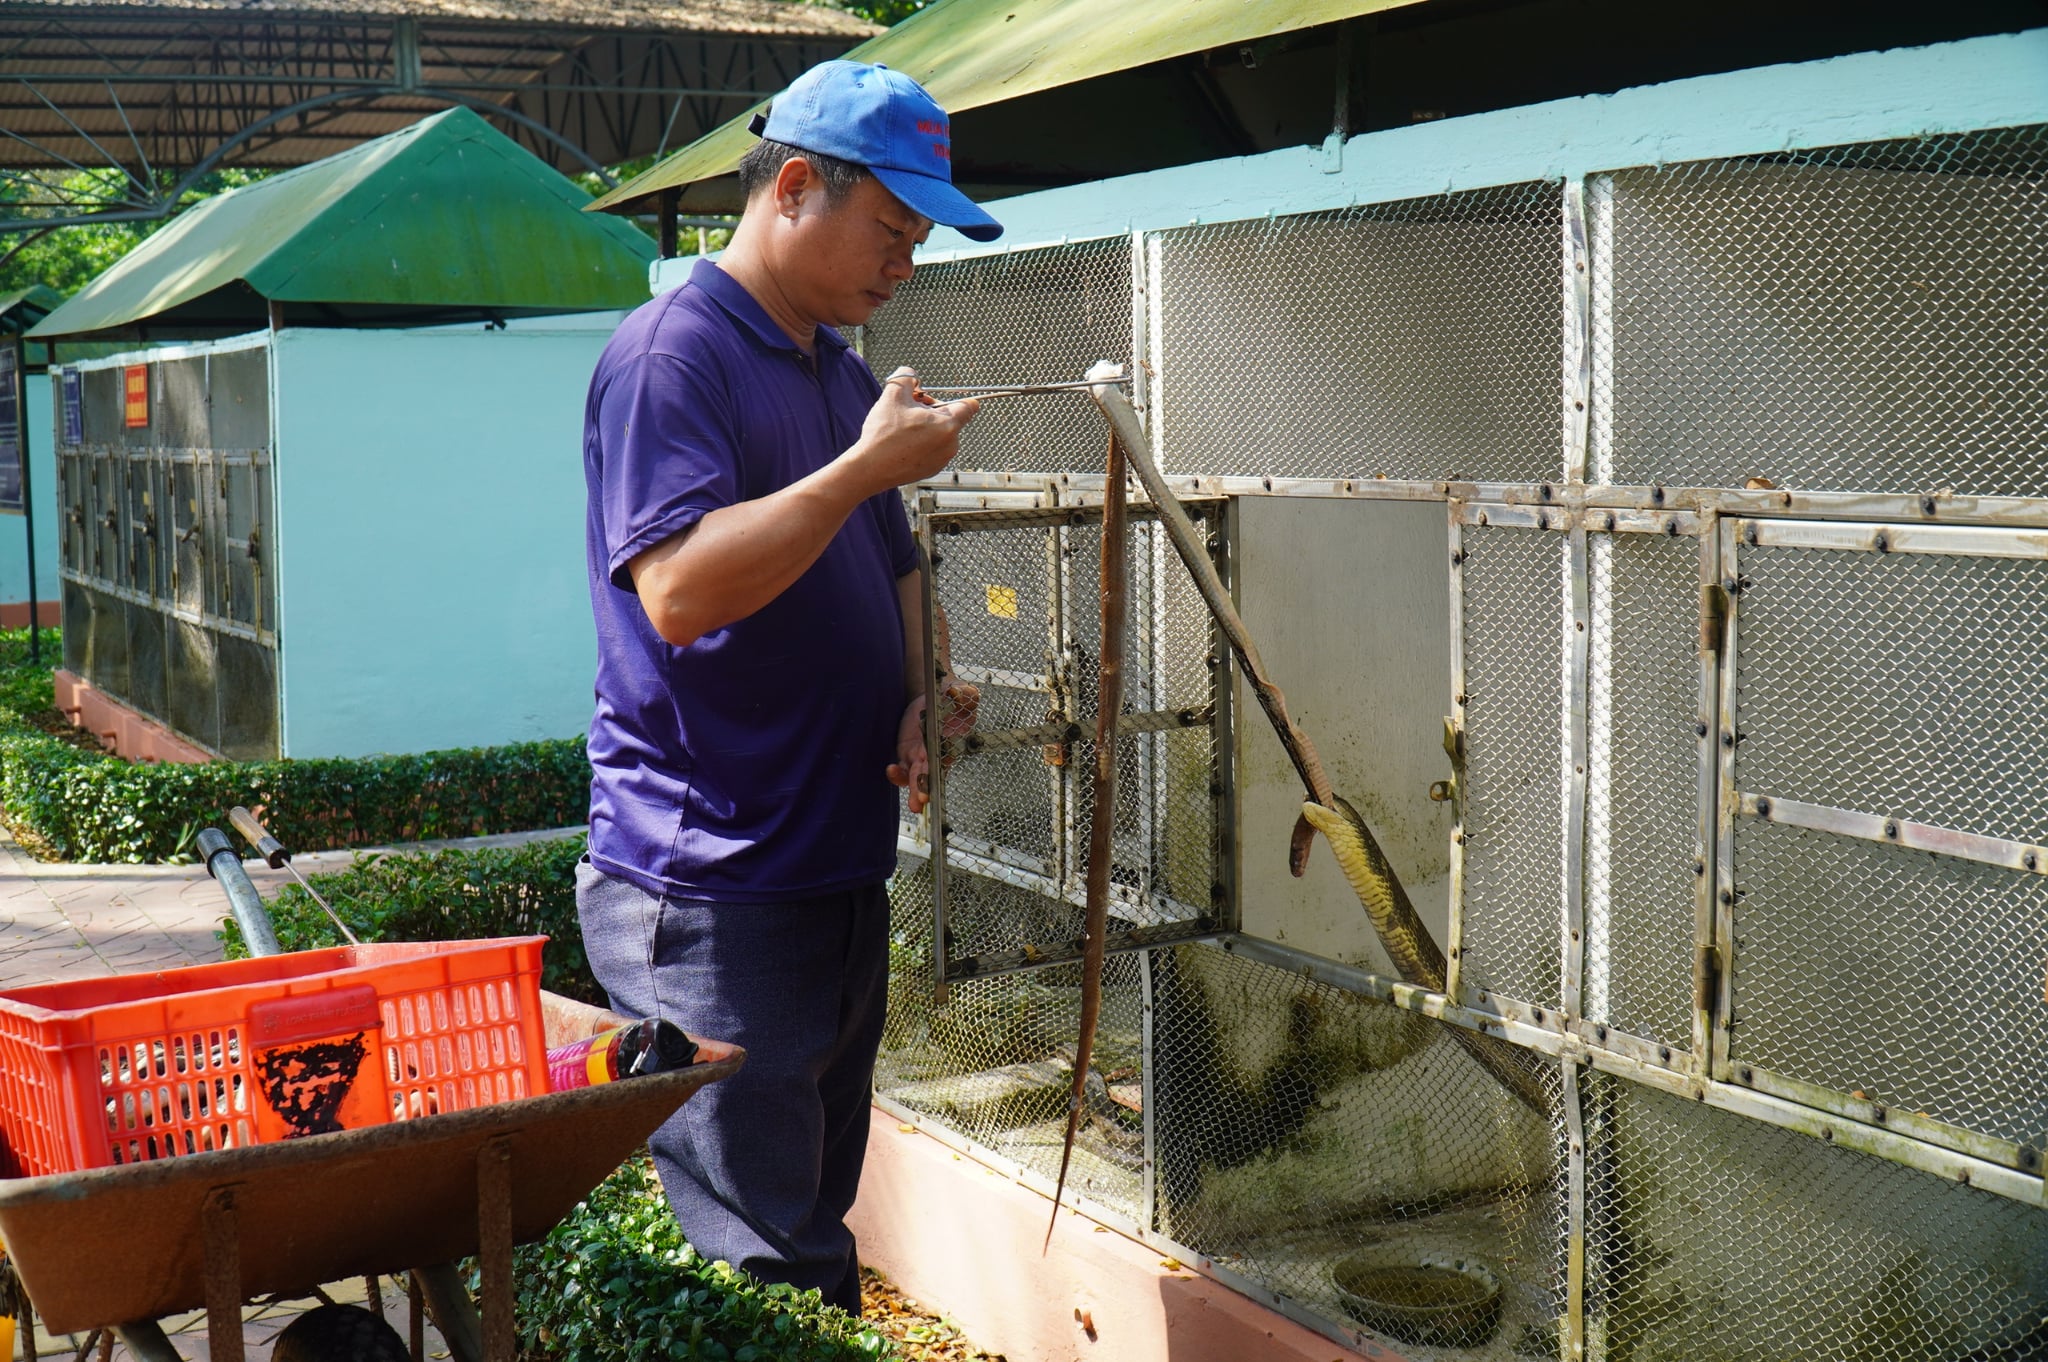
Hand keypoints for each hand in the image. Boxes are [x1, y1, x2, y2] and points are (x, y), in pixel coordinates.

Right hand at [841, 368, 979, 497]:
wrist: (870, 468)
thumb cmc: (884, 435)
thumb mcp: (893, 394)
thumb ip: (907, 376)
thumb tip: (911, 374)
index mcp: (948, 425)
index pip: (969, 406)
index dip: (961, 398)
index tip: (953, 397)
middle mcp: (950, 444)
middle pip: (950, 418)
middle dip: (931, 409)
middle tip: (910, 408)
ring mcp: (942, 459)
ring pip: (940, 434)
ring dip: (926, 426)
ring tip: (903, 427)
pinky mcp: (931, 469)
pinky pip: (932, 449)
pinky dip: (922, 443)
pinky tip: (903, 442)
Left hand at [888, 677, 980, 814]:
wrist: (932, 695)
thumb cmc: (952, 695)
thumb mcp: (963, 691)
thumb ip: (965, 694)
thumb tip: (959, 693)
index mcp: (954, 740)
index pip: (947, 756)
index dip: (941, 766)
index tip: (935, 774)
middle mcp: (938, 753)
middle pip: (932, 772)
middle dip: (926, 786)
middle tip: (922, 800)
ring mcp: (922, 756)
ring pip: (916, 777)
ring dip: (913, 789)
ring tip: (913, 804)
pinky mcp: (908, 755)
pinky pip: (902, 769)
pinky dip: (896, 774)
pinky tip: (891, 770)